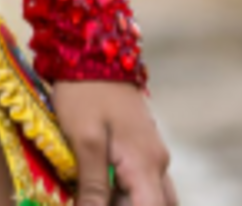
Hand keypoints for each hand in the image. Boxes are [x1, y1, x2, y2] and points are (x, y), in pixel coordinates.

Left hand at [53, 81, 176, 205]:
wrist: (92, 50)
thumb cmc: (85, 93)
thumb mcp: (84, 141)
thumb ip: (93, 186)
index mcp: (146, 165)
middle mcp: (158, 164)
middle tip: (91, 198)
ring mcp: (152, 154)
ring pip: (152, 197)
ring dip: (126, 201)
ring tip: (92, 194)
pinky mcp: (142, 147)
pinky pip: (143, 183)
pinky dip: (126, 193)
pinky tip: (99, 188)